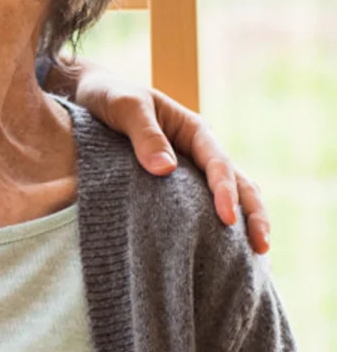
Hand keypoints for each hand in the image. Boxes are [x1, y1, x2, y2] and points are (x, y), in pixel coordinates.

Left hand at [52, 58, 269, 254]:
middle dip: (253, 213)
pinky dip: (213, 225)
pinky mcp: (172, 186)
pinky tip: (220, 251)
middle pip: (236, 182)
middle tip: (262, 246)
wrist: (88, 96)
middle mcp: (197, 150)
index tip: (227, 219)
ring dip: (243, 223)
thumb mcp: (124, 107)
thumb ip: (144, 134)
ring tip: (256, 256)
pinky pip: (199, 205)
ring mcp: (188, 169)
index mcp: (193, 129)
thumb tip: (166, 169)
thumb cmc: (108, 96)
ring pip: (226, 196)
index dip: (225, 191)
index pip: (217, 162)